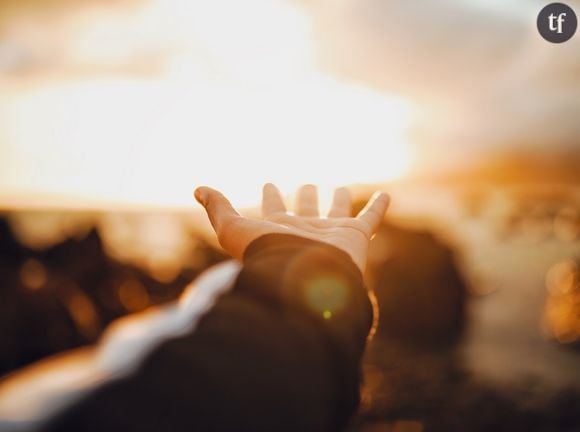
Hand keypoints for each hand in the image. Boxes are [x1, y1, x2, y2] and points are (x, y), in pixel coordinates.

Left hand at [194, 184, 389, 271]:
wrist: (302, 280)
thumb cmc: (266, 257)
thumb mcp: (232, 228)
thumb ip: (218, 208)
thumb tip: (197, 189)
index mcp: (278, 230)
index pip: (273, 209)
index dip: (271, 195)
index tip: (269, 182)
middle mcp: (304, 231)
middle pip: (305, 210)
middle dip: (304, 197)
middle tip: (306, 185)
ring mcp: (331, 234)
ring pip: (336, 213)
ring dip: (338, 200)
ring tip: (341, 188)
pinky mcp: (355, 236)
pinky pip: (370, 218)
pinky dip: (379, 206)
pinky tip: (385, 194)